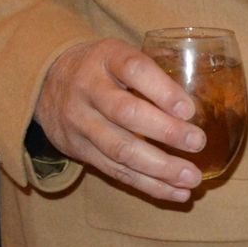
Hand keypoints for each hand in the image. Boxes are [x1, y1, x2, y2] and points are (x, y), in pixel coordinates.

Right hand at [34, 38, 203, 201]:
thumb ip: (153, 71)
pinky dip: (147, 184)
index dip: (162, 90)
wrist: (45, 80)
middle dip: (165, 132)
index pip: (134, 69)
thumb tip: (202, 96)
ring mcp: (81, 122)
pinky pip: (114, 171)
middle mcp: (89, 89)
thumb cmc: (102, 67)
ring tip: (191, 178)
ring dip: (159, 168)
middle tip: (198, 143)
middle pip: (126, 113)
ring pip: (120, 149)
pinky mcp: (78, 150)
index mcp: (107, 58)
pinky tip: (175, 192)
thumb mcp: (120, 53)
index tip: (189, 109)